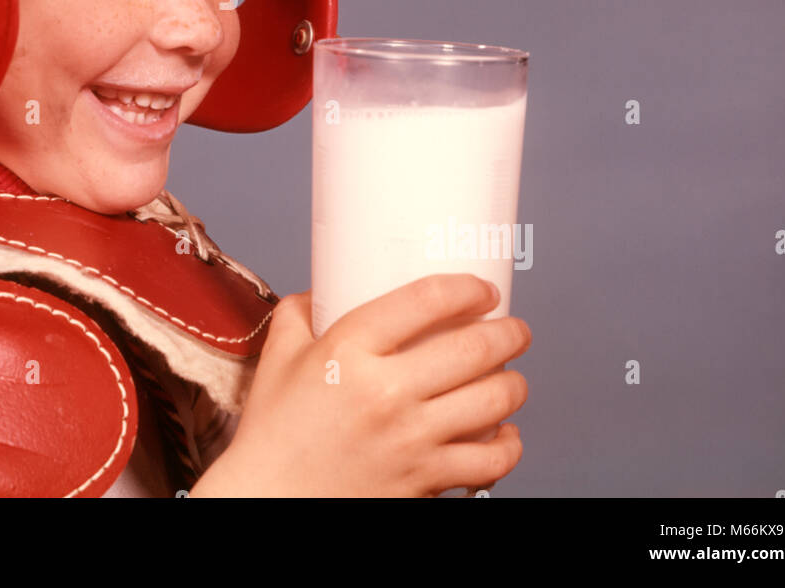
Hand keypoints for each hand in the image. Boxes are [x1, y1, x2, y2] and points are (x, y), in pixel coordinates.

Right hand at [190, 274, 529, 496]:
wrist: (270, 499)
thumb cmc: (273, 430)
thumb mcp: (278, 355)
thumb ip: (303, 311)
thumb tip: (330, 285)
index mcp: (348, 350)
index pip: (426, 301)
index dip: (468, 287)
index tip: (482, 289)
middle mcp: (385, 392)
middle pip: (474, 348)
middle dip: (509, 333)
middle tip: (514, 330)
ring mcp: (410, 440)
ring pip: (494, 401)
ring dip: (515, 383)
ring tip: (512, 377)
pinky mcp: (424, 480)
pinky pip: (490, 460)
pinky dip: (509, 445)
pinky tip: (505, 433)